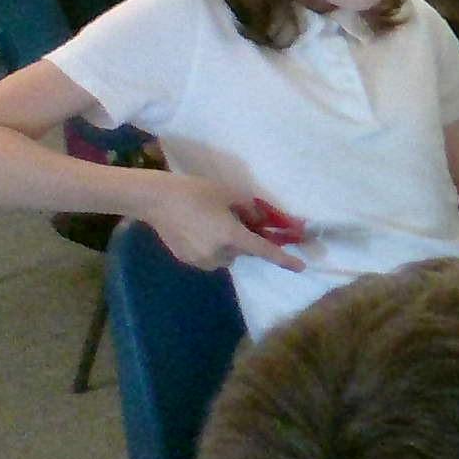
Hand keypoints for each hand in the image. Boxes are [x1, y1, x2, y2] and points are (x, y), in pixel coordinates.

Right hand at [138, 175, 307, 272]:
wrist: (156, 200)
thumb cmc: (195, 191)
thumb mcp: (229, 194)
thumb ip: (250, 210)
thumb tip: (261, 222)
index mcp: (232, 235)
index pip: (264, 251)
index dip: (283, 258)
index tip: (301, 266)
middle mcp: (219, 253)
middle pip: (243, 251)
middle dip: (244, 239)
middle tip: (232, 219)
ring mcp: (202, 260)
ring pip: (227, 256)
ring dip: (227, 245)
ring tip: (209, 223)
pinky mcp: (188, 261)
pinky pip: (210, 258)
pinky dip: (211, 248)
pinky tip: (197, 230)